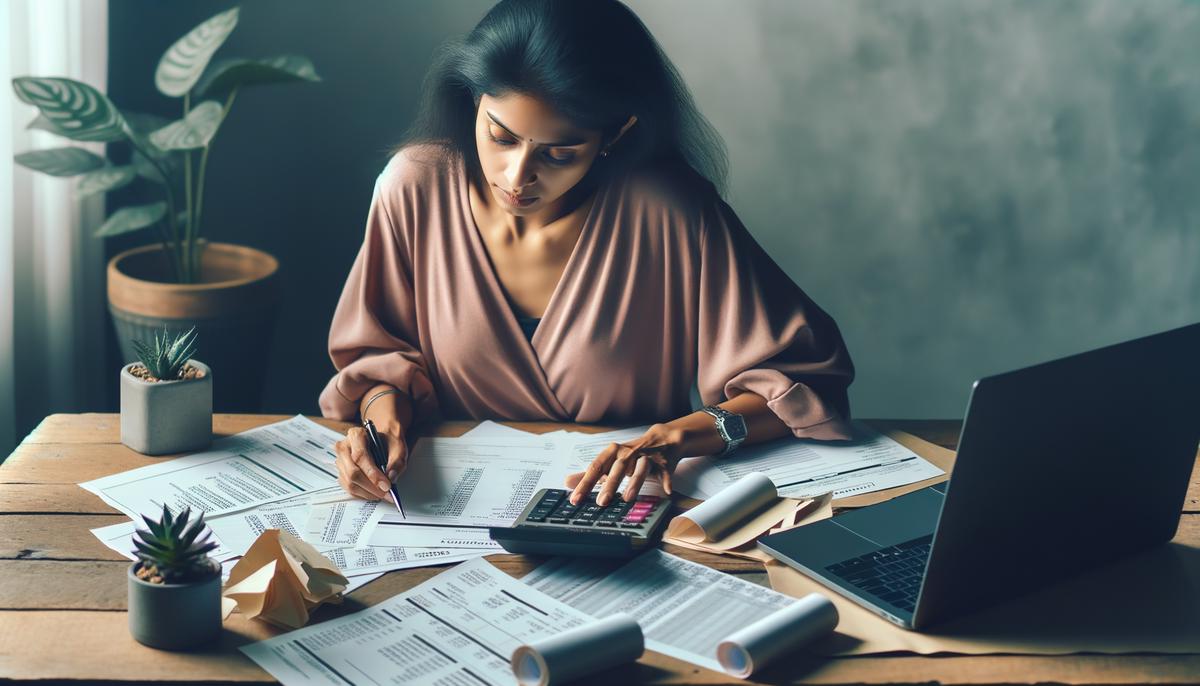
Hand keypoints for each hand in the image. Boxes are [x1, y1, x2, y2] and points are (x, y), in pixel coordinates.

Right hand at [334, 420, 408, 500]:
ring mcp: (341, 461)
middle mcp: (344, 448)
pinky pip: (348, 488)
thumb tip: (391, 477)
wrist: (383, 441)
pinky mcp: (342, 473)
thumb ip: (397, 461)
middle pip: (352, 472)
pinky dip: (363, 494)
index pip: (360, 457)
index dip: (373, 474)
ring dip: (367, 493)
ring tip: (383, 494)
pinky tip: (374, 493)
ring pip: (349, 483)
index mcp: (356, 435)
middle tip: (386, 492)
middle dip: (371, 487)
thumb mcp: (399, 447)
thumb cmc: (388, 442)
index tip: (386, 485)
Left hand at [566, 423, 685, 505]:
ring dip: (635, 483)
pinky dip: (666, 480)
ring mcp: (647, 457)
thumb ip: (590, 474)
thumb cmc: (631, 454)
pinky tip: (666, 491)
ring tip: (628, 498)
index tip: (575, 500)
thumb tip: (567, 482)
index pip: (596, 468)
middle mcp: (629, 453)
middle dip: (610, 484)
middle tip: (601, 502)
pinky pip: (665, 472)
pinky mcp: (664, 463)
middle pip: (618, 468)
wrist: (661, 439)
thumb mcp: (609, 462)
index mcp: (613, 453)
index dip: (585, 484)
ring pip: (641, 469)